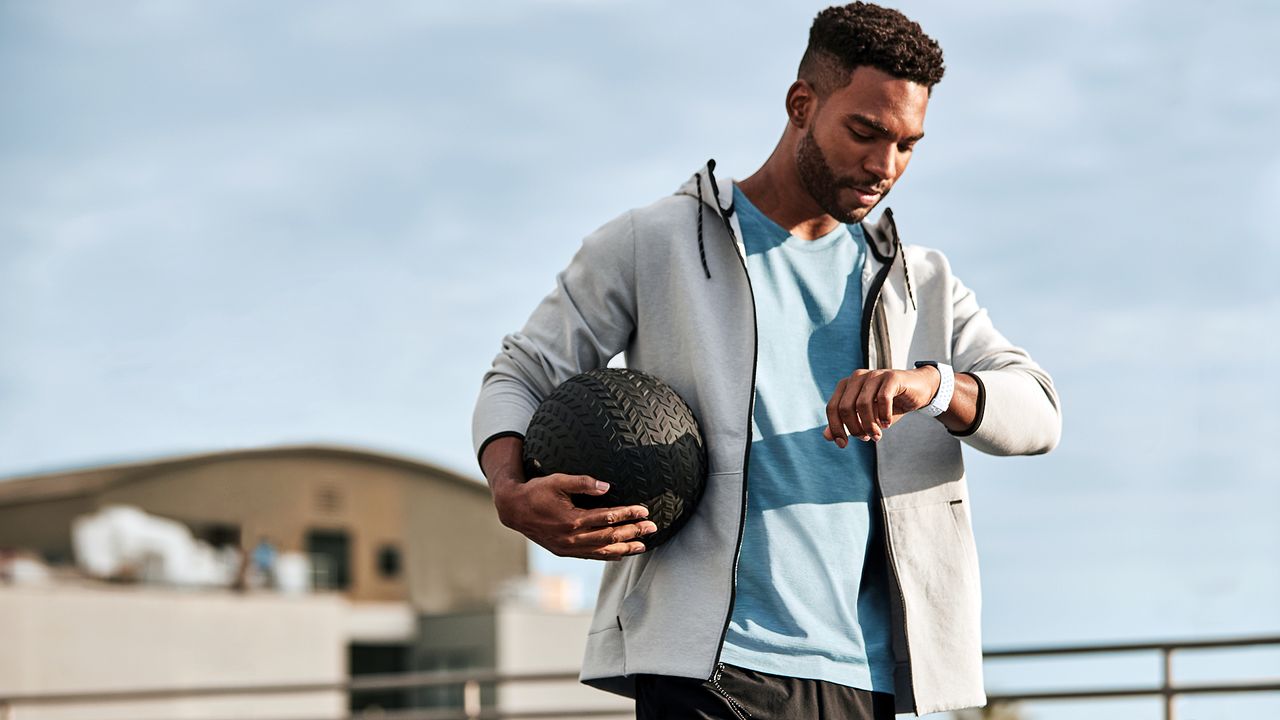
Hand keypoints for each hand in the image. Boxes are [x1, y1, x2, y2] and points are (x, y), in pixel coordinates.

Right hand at [494, 472, 656, 560]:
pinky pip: (591, 556)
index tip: (644, 511)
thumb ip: (583, 483)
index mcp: (572, 520)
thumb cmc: (537, 491)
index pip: (608, 517)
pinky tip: (621, 554)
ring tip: (643, 546)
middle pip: (610, 537)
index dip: (628, 514)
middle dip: (633, 532)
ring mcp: (568, 547)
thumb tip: (607, 486)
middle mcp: (572, 538)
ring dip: (625, 548)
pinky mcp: (564, 551)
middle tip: (652, 528)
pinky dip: (608, 556)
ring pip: (602, 551)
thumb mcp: (558, 480)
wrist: (514, 510)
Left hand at [823, 367, 939, 445]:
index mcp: (847, 384)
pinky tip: (887, 424)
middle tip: (866, 438)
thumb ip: (845, 424)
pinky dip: (884, 415)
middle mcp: (857, 377)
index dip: (835, 428)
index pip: (832, 408)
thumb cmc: (889, 405)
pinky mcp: (891, 376)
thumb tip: (826, 436)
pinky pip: (882, 398)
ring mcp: (874, 374)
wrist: (918, 390)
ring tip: (877, 435)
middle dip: (854, 428)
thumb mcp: (866, 417)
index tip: (843, 445)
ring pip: (862, 404)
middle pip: (845, 407)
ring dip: (869, 425)